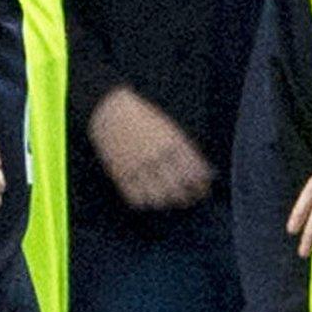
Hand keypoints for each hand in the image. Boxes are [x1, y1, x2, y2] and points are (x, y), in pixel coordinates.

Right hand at [88, 85, 215, 210]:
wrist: (109, 110)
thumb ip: (184, 150)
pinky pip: (135, 197)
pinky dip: (143, 201)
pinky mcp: (120, 171)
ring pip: (158, 197)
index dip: (201, 185)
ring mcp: (137, 164)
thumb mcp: (168, 129)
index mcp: (172, 143)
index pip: (195, 173)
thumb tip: (202, 175)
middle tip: (186, 199)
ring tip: (166, 198)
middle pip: (179, 189)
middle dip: (186, 198)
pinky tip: (146, 196)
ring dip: (165, 201)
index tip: (201, 190)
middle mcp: (156, 155)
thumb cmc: (143, 119)